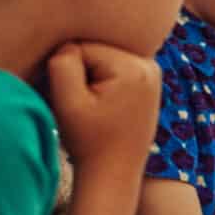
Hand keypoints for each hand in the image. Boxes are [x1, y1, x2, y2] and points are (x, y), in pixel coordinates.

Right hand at [45, 42, 160, 172]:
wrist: (114, 172)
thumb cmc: (88, 142)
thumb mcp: (68, 102)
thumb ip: (63, 63)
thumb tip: (68, 42)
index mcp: (133, 66)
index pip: (80, 48)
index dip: (66, 73)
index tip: (73, 102)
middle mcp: (149, 64)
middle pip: (94, 51)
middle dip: (80, 74)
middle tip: (82, 107)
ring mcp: (152, 71)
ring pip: (101, 59)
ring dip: (89, 78)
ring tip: (92, 108)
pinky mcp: (147, 80)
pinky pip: (112, 68)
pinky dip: (102, 82)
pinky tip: (101, 106)